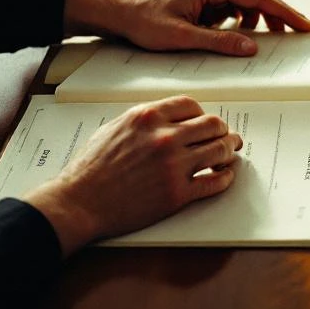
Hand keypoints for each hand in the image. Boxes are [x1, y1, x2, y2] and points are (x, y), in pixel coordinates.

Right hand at [24, 96, 242, 255]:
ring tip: (230, 153)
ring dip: (229, 151)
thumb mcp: (113, 129)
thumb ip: (143, 121)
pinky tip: (225, 176)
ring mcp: (174, 166)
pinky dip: (225, 178)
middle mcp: (164, 138)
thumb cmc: (90, 169)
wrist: (79, 203)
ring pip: (220, 150)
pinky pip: (215, 182)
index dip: (202, 114)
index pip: (191, 105)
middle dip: (222, 130)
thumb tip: (167, 118)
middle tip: (227, 136)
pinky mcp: (178, 193)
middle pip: (212, 125)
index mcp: (147, 118)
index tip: (205, 122)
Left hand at [65, 0, 309, 55]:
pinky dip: (241, 16)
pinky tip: (238, 31)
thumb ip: (219, 41)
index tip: (303, 24)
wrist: (117, 10)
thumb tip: (251, 47)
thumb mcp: (182, 37)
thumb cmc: (143, 22)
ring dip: (260, 15)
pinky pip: (231, 1)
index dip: (283, 12)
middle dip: (279, 12)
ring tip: (267, 37)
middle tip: (298, 29)